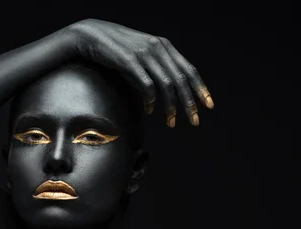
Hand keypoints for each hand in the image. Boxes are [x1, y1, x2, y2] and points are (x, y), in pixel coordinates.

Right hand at [67, 19, 213, 126]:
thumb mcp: (142, 54)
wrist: (92, 35)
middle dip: (190, 103)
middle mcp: (158, 48)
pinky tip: (149, 111)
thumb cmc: (117, 48)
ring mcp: (144, 54)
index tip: (208, 105)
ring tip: (171, 122)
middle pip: (181, 80)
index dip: (200, 88)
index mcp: (164, 46)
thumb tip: (162, 94)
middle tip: (195, 121)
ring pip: (167, 85)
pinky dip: (151, 101)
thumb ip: (155, 69)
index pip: (189, 69)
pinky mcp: (129, 62)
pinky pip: (146, 85)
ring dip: (171, 107)